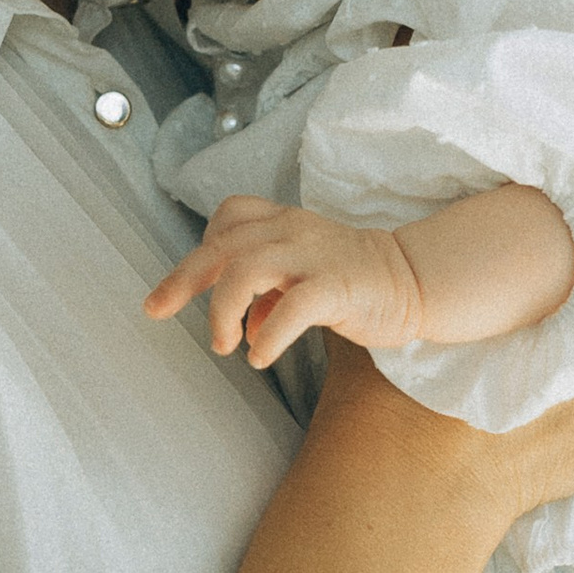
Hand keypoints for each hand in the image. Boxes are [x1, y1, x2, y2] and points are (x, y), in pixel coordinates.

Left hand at [145, 197, 419, 367]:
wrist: (416, 280)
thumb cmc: (355, 281)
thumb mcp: (301, 278)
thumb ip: (267, 292)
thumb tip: (239, 326)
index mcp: (284, 222)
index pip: (228, 217)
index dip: (200, 250)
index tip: (183, 288)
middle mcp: (292, 230)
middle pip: (222, 245)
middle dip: (182, 280)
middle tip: (157, 310)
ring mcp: (314, 255)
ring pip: (246, 270)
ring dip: (223, 311)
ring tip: (225, 344)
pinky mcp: (338, 285)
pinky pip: (292, 307)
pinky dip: (268, 336)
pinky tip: (261, 355)